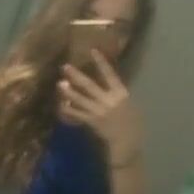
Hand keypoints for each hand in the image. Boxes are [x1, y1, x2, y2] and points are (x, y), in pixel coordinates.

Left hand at [58, 51, 142, 166]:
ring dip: (69, 92)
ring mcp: (98, 112)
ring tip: (59, 84)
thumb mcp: (130, 104)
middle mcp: (108, 101)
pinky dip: (69, 111)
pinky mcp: (92, 122)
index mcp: (120, 94)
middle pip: (90, 86)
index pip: (110, 74)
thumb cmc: (133, 123)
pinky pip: (78, 115)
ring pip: (81, 100)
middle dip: (77, 76)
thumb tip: (108, 83)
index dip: (101, 63)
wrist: (128, 142)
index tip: (92, 51)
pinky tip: (60, 107)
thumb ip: (118, 94)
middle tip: (65, 67)